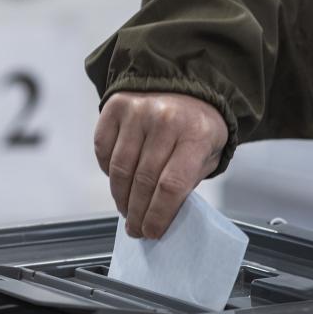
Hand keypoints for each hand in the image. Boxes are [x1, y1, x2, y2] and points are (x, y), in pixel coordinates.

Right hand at [94, 91, 226, 238]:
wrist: (186, 81)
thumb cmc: (197, 123)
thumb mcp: (208, 153)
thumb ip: (188, 181)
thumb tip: (161, 214)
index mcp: (195, 134)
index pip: (171, 186)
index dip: (158, 215)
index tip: (152, 231)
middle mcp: (165, 120)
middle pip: (144, 181)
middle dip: (138, 212)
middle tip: (136, 228)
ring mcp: (138, 111)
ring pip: (120, 168)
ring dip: (121, 197)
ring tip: (126, 209)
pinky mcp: (116, 106)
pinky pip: (104, 149)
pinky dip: (108, 171)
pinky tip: (118, 180)